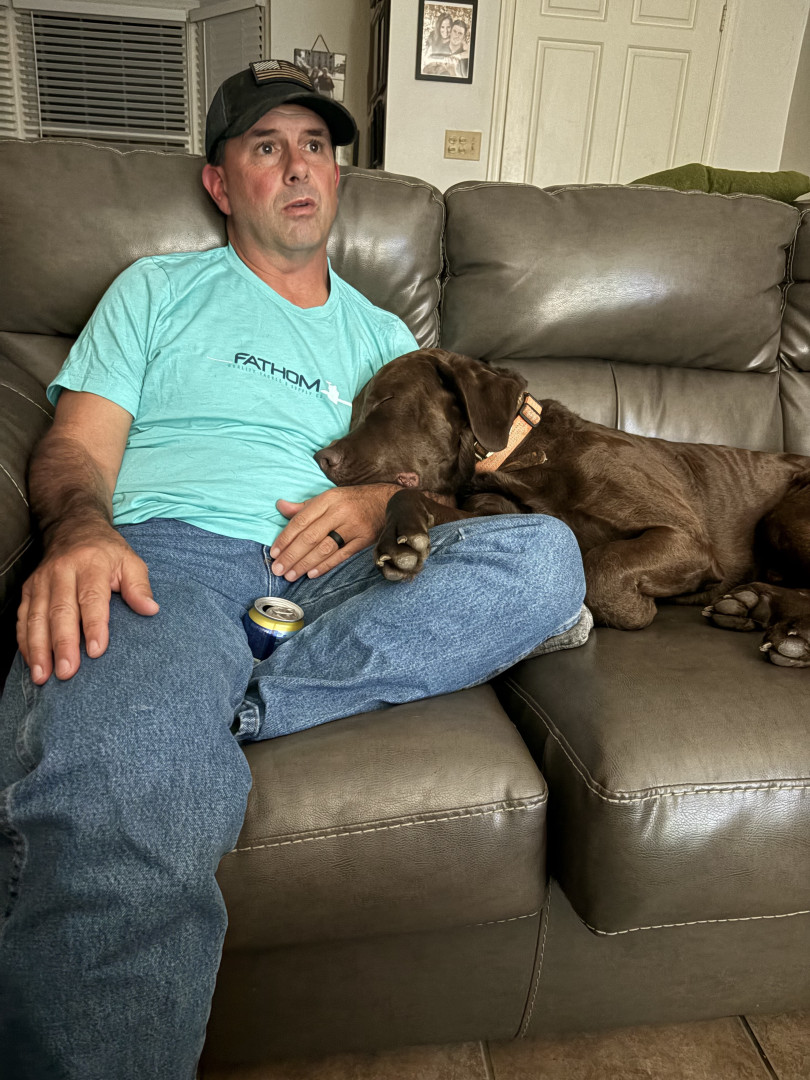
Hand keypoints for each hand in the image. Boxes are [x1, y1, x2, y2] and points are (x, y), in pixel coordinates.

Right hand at [17, 527, 158, 683]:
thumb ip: (139, 586)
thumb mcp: (130, 561)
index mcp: (91, 565)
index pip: (92, 598)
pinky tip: (31, 662)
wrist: (73, 528)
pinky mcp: (28, 590)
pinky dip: (24, 641)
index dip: (94, 625)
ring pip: (37, 617)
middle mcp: (62, 572)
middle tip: (68, 672)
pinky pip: (23, 618)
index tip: (98, 650)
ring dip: (39, 648)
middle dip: (63, 644)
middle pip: (61, 611)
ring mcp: (41, 581)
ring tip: (44, 675)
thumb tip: (151, 609)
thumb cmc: (107, 552)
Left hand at [270, 485, 398, 580]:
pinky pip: (341, 555)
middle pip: (311, 537)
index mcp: (328, 499)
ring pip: (324, 548)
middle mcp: (340, 512)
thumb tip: (280, 506)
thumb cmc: (352, 500)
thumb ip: (304, 506)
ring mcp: (353, 527)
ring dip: (305, 563)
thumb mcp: (329, 497)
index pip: (301, 521)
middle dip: (292, 555)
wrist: (387, 501)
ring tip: (291, 575)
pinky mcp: (364, 539)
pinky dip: (325, 565)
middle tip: (278, 569)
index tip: (274, 552)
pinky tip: (312, 574)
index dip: (286, 538)